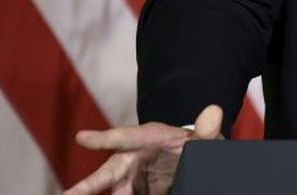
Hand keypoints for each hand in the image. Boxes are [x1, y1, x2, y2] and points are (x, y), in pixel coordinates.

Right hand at [63, 104, 223, 194]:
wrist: (195, 157)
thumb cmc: (199, 143)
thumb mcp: (206, 138)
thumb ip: (207, 130)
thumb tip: (215, 110)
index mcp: (149, 137)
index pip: (126, 136)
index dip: (104, 138)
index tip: (81, 138)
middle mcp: (134, 157)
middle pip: (108, 173)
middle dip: (87, 186)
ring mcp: (132, 178)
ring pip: (115, 192)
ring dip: (95, 194)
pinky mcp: (135, 191)